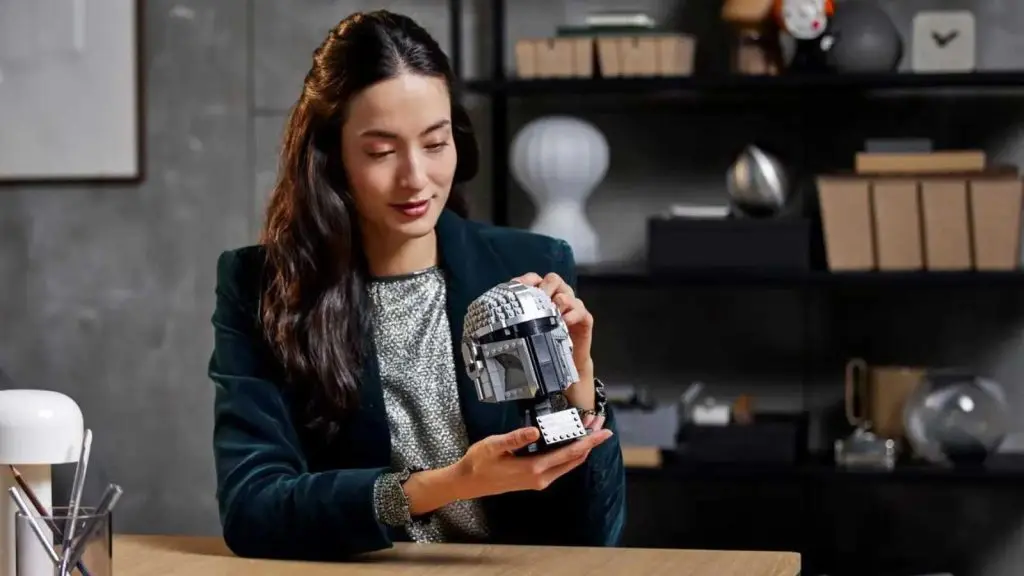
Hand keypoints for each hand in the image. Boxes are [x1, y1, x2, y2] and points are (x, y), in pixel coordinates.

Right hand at [452, 426, 613, 499]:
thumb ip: (515, 438)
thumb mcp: (493, 446)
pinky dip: (570, 453)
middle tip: (601, 425)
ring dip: (581, 447)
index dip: (588, 441)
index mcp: (533, 468)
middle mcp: (540, 478)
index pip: (569, 453)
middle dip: (589, 442)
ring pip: (568, 463)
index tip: (603, 432)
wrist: (468, 482)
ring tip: (589, 430)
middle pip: (574, 459)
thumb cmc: (478, 463)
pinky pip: (560, 466)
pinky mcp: (535, 479)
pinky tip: (571, 442)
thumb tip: (534, 431)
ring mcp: (539, 480)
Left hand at [513, 272, 595, 411]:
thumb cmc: (541, 346)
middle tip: (538, 299)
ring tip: (552, 309)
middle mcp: (557, 297)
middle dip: (544, 286)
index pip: (534, 279)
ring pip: (568, 292)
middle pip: (553, 279)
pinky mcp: (584, 320)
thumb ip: (510, 326)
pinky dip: (573, 314)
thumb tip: (483, 327)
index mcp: (541, 297)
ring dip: (559, 298)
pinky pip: (581, 310)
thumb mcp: (523, 335)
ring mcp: (572, 307)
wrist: (563, 367)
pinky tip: (564, 321)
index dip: (526, 280)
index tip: (517, 286)